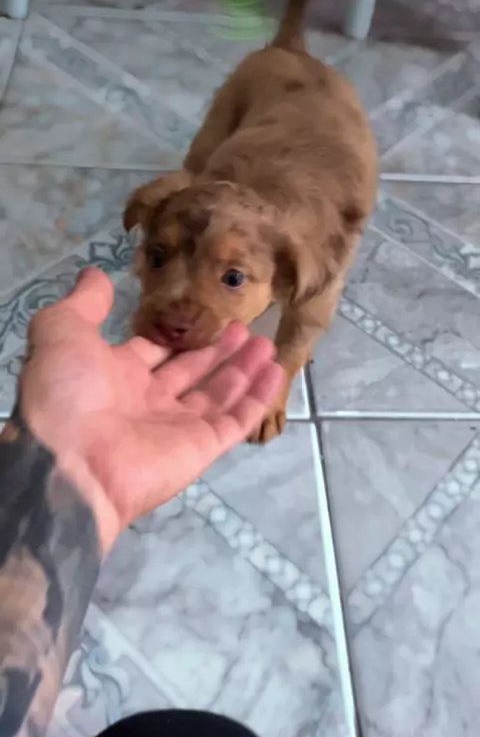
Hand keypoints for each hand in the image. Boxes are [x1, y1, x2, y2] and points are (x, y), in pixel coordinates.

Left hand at [16, 268, 282, 550]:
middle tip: (244, 326)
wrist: (71, 462)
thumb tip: (96, 274)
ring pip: (219, 394)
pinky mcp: (202, 448)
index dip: (177, 333)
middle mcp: (148, 402)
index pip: (153, 350)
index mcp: (115, 376)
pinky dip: (258, 397)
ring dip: (243, 368)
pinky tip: (275, 369)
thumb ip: (83, 304)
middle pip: (191, 371)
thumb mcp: (61, 331)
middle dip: (217, 349)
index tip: (202, 312)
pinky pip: (236, 420)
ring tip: (266, 342)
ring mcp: (177, 428)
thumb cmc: (66, 392)